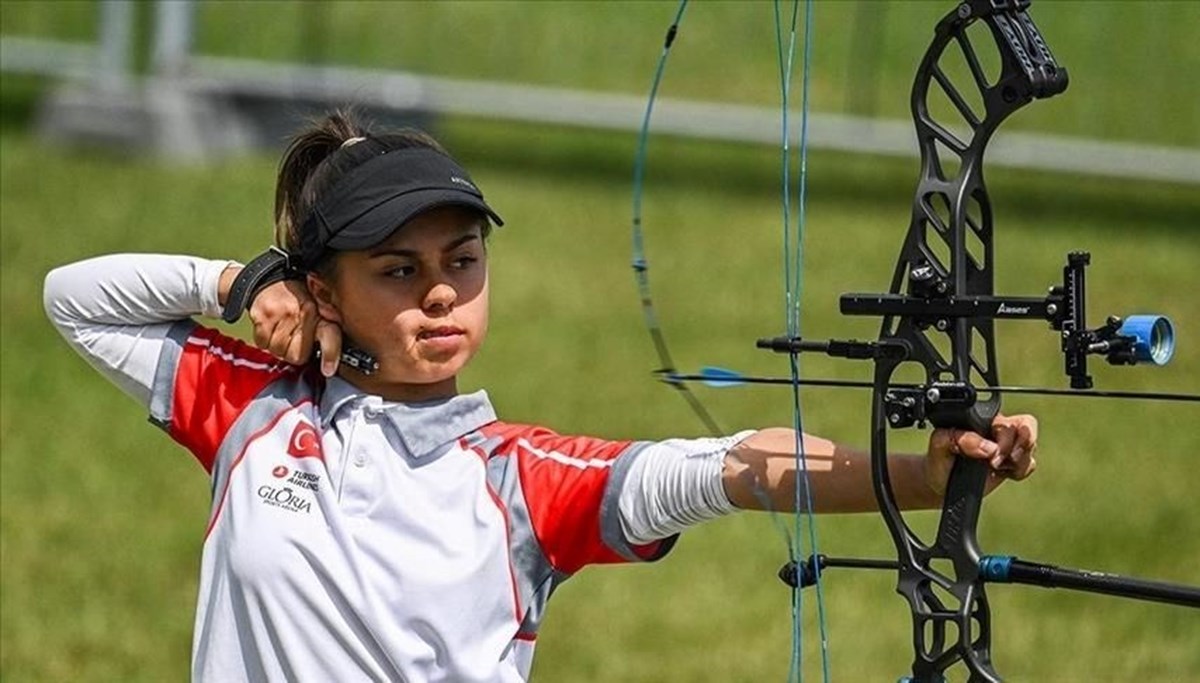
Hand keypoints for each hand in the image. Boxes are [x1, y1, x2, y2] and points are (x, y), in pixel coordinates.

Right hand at [248, 280, 342, 376]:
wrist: (270, 279)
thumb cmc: (297, 296)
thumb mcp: (319, 306)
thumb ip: (329, 326)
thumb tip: (336, 352)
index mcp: (319, 311)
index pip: (329, 336)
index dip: (330, 355)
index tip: (328, 369)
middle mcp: (301, 313)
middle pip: (298, 356)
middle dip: (298, 353)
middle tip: (297, 339)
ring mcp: (280, 316)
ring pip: (279, 352)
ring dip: (280, 348)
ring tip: (284, 332)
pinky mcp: (262, 319)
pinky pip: (263, 345)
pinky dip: (266, 341)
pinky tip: (272, 329)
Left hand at [924, 413, 1038, 496]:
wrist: (941, 484)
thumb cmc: (940, 459)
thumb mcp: (939, 444)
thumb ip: (960, 438)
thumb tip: (987, 447)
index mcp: (981, 419)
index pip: (1005, 416)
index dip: (1005, 436)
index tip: (992, 453)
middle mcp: (997, 429)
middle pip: (1026, 427)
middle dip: (1014, 448)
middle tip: (995, 463)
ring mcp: (1007, 446)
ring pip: (1031, 446)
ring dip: (1018, 460)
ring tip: (997, 468)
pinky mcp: (1013, 463)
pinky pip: (1030, 463)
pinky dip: (1020, 471)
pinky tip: (1004, 473)